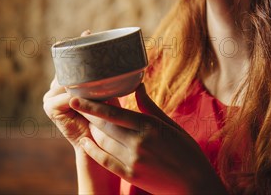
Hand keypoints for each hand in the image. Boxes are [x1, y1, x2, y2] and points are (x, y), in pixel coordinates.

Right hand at [43, 30, 107, 148]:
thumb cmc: (108, 117)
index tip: (89, 32)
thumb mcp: (110, 92)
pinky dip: (75, 94)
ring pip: (65, 80)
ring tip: (91, 71)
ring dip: (77, 77)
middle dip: (76, 56)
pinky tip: (83, 90)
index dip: (79, 44)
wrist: (100, 143)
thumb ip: (112, 78)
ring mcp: (51, 96)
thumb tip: (130, 59)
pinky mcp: (50, 108)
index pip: (71, 60)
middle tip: (89, 41)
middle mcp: (57, 86)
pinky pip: (63, 96)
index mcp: (69, 80)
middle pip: (66, 67)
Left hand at [70, 84, 227, 193]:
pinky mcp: (131, 175)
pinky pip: (105, 161)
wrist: (194, 183)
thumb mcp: (171, 125)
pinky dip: (92, 151)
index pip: (114, 113)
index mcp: (150, 127)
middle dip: (89, 115)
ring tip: (86, 121)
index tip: (76, 97)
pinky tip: (85, 142)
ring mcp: (134, 161)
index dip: (92, 105)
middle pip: (104, 126)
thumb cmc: (186, 151)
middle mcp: (139, 143)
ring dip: (91, 131)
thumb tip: (138, 86)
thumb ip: (150, 107)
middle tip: (78, 104)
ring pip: (103, 142)